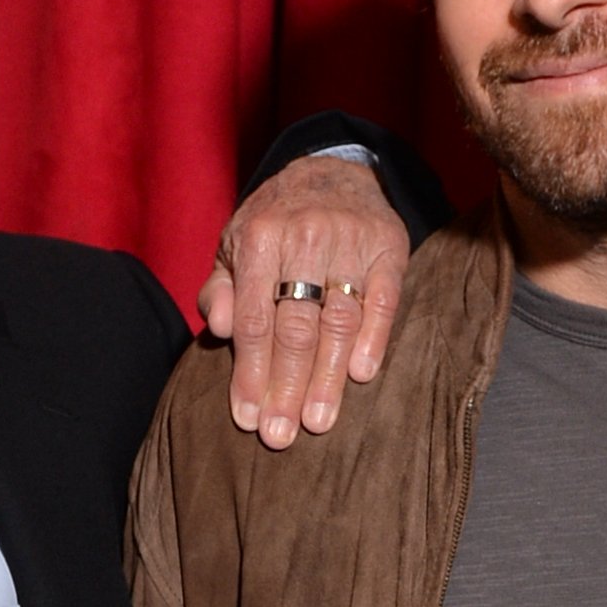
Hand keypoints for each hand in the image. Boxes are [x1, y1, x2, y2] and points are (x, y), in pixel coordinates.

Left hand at [202, 155, 411, 448]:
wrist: (331, 170)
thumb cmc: (275, 222)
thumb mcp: (235, 245)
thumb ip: (221, 288)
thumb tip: (217, 327)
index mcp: (261, 239)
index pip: (254, 320)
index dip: (250, 373)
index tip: (248, 418)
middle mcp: (305, 238)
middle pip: (295, 327)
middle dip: (286, 386)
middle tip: (281, 435)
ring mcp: (350, 242)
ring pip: (338, 320)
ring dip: (328, 376)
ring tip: (318, 421)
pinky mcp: (389, 247)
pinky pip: (384, 298)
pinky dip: (374, 337)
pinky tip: (362, 375)